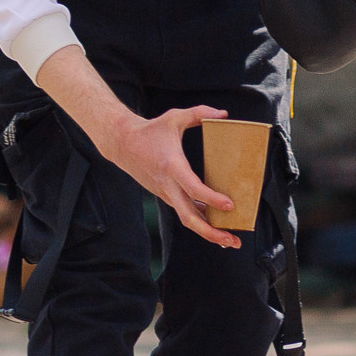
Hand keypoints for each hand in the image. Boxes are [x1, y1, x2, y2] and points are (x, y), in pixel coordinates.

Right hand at [105, 104, 240, 248]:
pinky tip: (216, 227)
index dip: (212, 199)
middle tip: (234, 240)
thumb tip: (224, 114)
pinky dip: (200, 222)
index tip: (230, 205)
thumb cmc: (150, 130)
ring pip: (187, 220)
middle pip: (189, 218)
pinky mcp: (165, 196)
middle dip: (212, 232)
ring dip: (208, 233)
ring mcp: (166, 194)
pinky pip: (184, 213)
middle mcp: (168, 186)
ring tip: (230, 241)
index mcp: (172, 167)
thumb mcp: (174, 117)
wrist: (122, 144)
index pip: (193, 189)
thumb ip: (199, 113)